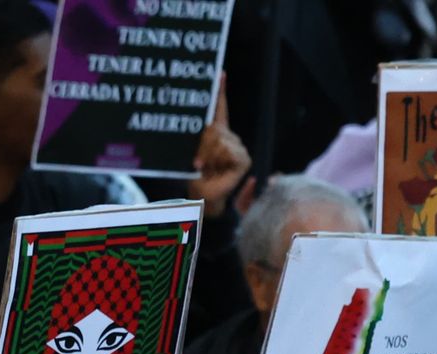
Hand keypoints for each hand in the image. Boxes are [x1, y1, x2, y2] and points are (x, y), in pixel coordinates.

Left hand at [186, 82, 250, 217]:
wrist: (201, 196)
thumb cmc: (194, 176)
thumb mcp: (193, 151)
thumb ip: (200, 137)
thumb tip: (207, 126)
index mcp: (216, 133)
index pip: (219, 108)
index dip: (219, 90)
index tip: (219, 73)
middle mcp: (228, 138)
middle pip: (215, 128)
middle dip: (202, 144)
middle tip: (198, 162)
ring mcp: (237, 147)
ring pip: (219, 139)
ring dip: (208, 155)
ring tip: (206, 168)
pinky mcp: (243, 158)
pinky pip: (228, 149)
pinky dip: (218, 160)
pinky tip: (218, 170)